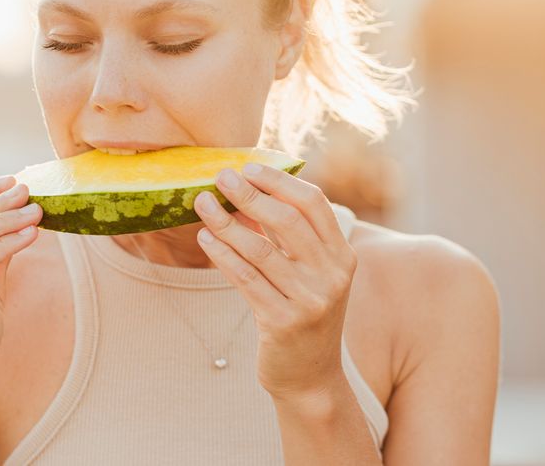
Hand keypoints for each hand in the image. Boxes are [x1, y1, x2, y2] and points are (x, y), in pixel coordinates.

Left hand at [192, 163, 355, 400]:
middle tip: (221, 178)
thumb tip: (245, 191)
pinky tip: (205, 237)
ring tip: (202, 203)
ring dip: (226, 222)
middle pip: (287, 220)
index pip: (314, 203)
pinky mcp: (283, 323)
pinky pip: (245, 279)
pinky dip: (221, 254)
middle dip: (250, 194)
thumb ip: (288, 237)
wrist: (311, 378)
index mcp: (343, 256)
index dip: (280, 180)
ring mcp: (310, 301)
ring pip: (260, 249)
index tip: (248, 167)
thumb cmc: (303, 314)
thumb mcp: (310, 274)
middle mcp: (333, 276)